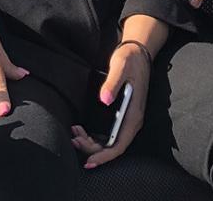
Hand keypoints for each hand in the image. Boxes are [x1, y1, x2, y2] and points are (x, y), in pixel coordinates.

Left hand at [70, 42, 150, 168]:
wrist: (138, 52)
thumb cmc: (130, 59)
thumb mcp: (121, 67)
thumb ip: (112, 83)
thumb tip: (105, 100)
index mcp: (134, 114)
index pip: (119, 145)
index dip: (104, 156)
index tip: (89, 161)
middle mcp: (132, 121)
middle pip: (112, 146)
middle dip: (92, 148)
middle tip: (74, 139)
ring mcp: (128, 119)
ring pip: (110, 141)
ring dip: (92, 142)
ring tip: (75, 134)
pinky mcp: (123, 115)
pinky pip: (109, 134)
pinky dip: (95, 136)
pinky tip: (83, 130)